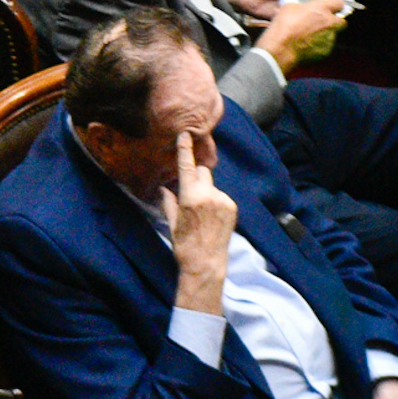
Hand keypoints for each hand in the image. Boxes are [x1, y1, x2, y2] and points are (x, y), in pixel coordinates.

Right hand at [159, 130, 233, 314]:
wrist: (206, 264)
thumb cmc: (184, 245)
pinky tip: (211, 219)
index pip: (187, 167)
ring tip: (202, 216)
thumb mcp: (172, 222)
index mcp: (191, 197)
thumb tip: (165, 188)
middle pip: (203, 172)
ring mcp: (223, 200)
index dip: (185, 150)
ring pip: (212, 186)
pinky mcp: (232, 207)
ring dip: (206, 193)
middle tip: (191, 194)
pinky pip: (221, 196)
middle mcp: (209, 195)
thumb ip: (169, 202)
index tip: (185, 134)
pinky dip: (215, 202)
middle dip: (196, 177)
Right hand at [254, 0, 345, 73]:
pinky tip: (306, 47)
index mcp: (322, 8)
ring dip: (325, 36)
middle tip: (323, 24)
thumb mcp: (289, 8)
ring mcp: (329, 39)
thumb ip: (301, 7)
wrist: (281, 49)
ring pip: (333, 36)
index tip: (331, 8)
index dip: (335, 6)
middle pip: (342, 22)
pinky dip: (318, 47)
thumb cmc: (284, 26)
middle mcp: (330, 22)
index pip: (339, 3)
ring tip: (309, 38)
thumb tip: (300, 9)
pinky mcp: (325, 52)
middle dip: (335, 23)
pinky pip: (325, 47)